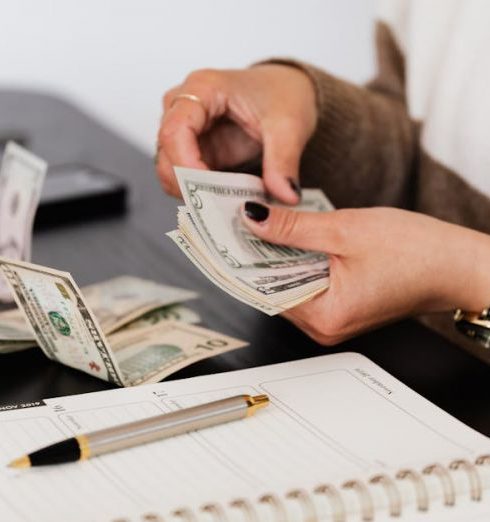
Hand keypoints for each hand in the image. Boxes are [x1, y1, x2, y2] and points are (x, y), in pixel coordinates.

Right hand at [156, 64, 316, 203]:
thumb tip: (285, 195)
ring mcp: (186, 131)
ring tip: (227, 205)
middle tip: (220, 207)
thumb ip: (284, 161)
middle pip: (166, 154)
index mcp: (203, 88)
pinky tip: (225, 202)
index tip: (208, 190)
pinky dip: (201, 194)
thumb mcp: (290, 126)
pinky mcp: (194, 151)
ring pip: (170, 170)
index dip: (185, 164)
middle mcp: (184, 107)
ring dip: (194, 193)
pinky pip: (185, 179)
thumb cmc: (282, 94)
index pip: (175, 130)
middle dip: (188, 186)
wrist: (286, 91)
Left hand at [241, 202, 489, 343]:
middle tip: (241, 221)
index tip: (224, 235)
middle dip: (259, 254)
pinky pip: (308, 284)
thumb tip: (254, 219)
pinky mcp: (342, 306)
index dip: (242, 259)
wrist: (457, 264)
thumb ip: (293, 227)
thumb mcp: (345, 230)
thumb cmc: (417, 252)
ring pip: (290, 284)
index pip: (264, 289)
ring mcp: (334, 319)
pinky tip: (293, 239)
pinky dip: (299, 262)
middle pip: (275, 288)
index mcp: (324, 316)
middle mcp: (325, 326)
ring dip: (279, 256)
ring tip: (265, 224)